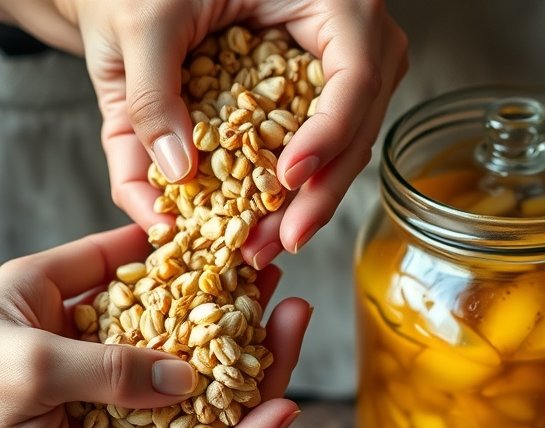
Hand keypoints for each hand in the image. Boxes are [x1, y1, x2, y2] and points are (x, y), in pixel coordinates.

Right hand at [0, 225, 310, 427]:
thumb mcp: (25, 377)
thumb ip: (106, 378)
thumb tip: (188, 381)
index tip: (287, 405)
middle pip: (210, 420)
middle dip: (259, 371)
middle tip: (293, 314)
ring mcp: (117, 390)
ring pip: (196, 370)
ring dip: (239, 326)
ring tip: (274, 283)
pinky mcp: (109, 345)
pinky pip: (161, 325)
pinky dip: (193, 294)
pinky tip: (226, 264)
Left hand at [10, 0, 407, 265]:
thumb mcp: (144, 18)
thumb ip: (150, 90)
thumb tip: (175, 171)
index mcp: (336, 3)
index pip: (354, 79)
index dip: (327, 136)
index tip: (287, 179)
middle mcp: (356, 38)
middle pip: (357, 127)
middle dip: (317, 194)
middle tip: (280, 241)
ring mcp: (350, 70)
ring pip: (346, 149)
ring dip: (307, 203)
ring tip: (265, 243)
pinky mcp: (327, 97)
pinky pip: (324, 149)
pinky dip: (294, 189)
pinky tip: (266, 222)